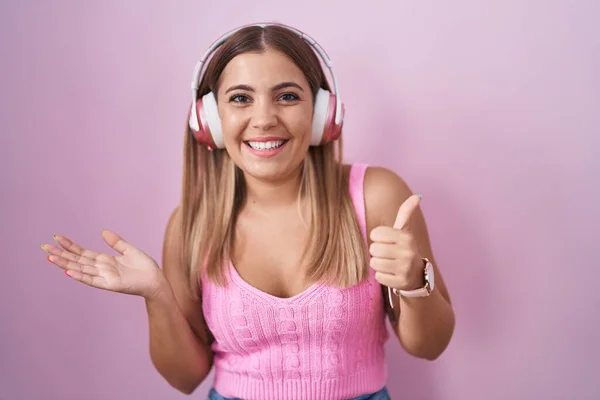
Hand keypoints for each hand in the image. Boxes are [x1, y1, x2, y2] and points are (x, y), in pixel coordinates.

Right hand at [42, 230, 165, 298]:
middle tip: (44, 247)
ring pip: (80, 269)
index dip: (70, 245)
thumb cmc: (144, 267)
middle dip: (61, 254)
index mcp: (105, 260)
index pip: (83, 252)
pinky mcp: (110, 284)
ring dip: (65, 264)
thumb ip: (116, 242)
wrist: (156, 280)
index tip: (56, 237)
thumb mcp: (129, 250)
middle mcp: (101, 269)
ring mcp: (104, 277)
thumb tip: (102, 231)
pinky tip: (68, 272)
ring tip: (51, 257)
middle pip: (77, 260)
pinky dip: (80, 276)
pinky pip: (92, 280)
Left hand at [369, 194, 423, 291]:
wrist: (417, 275)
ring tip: (388, 263)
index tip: (386, 241)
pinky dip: (382, 276)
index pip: (375, 234)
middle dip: (377, 252)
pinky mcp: (401, 282)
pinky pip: (378, 276)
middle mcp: (408, 252)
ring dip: (378, 264)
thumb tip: (418, 196)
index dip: (377, 238)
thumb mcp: (405, 231)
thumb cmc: (404, 249)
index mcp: (406, 237)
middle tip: (387, 254)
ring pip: (374, 263)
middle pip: (374, 249)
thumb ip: (406, 213)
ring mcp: (405, 268)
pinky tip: (391, 274)